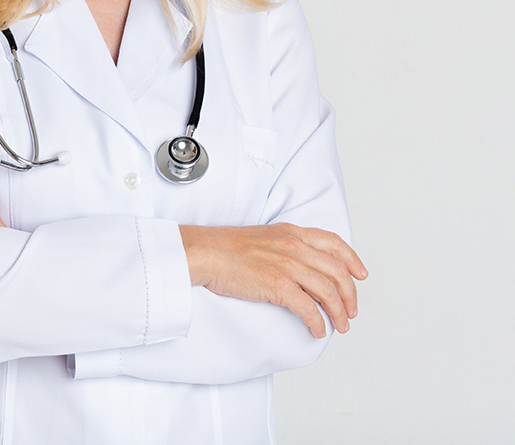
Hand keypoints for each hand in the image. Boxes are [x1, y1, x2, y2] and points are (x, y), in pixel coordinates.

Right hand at [180, 223, 366, 337]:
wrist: (203, 252)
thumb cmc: (223, 248)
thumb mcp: (260, 237)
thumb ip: (282, 246)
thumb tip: (296, 266)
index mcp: (290, 232)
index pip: (333, 242)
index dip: (352, 260)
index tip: (361, 274)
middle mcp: (293, 245)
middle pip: (337, 271)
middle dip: (350, 295)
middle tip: (352, 311)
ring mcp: (286, 264)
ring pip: (328, 291)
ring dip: (339, 312)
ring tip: (341, 326)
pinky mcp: (277, 284)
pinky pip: (308, 308)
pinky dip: (318, 322)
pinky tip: (317, 330)